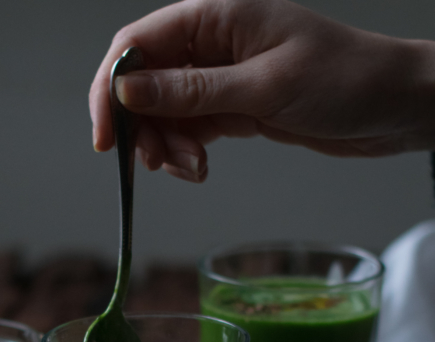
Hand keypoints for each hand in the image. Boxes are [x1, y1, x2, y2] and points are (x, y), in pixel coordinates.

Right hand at [90, 0, 434, 182]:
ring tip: (193, 169)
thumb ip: (193, 91)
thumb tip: (129, 90)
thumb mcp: (263, 87)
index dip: (111, 88)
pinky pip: (189, 131)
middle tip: (156, 164)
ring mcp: (221, 78)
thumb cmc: (344, 80)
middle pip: (144, 83)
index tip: (104, 137)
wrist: (392, 107)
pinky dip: (186, 154)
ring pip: (164, 113)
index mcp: (217, 17)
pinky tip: (201, 169)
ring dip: (166, 147)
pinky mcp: (233, 108)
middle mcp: (212, 44)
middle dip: (141, 128)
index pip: (138, 43)